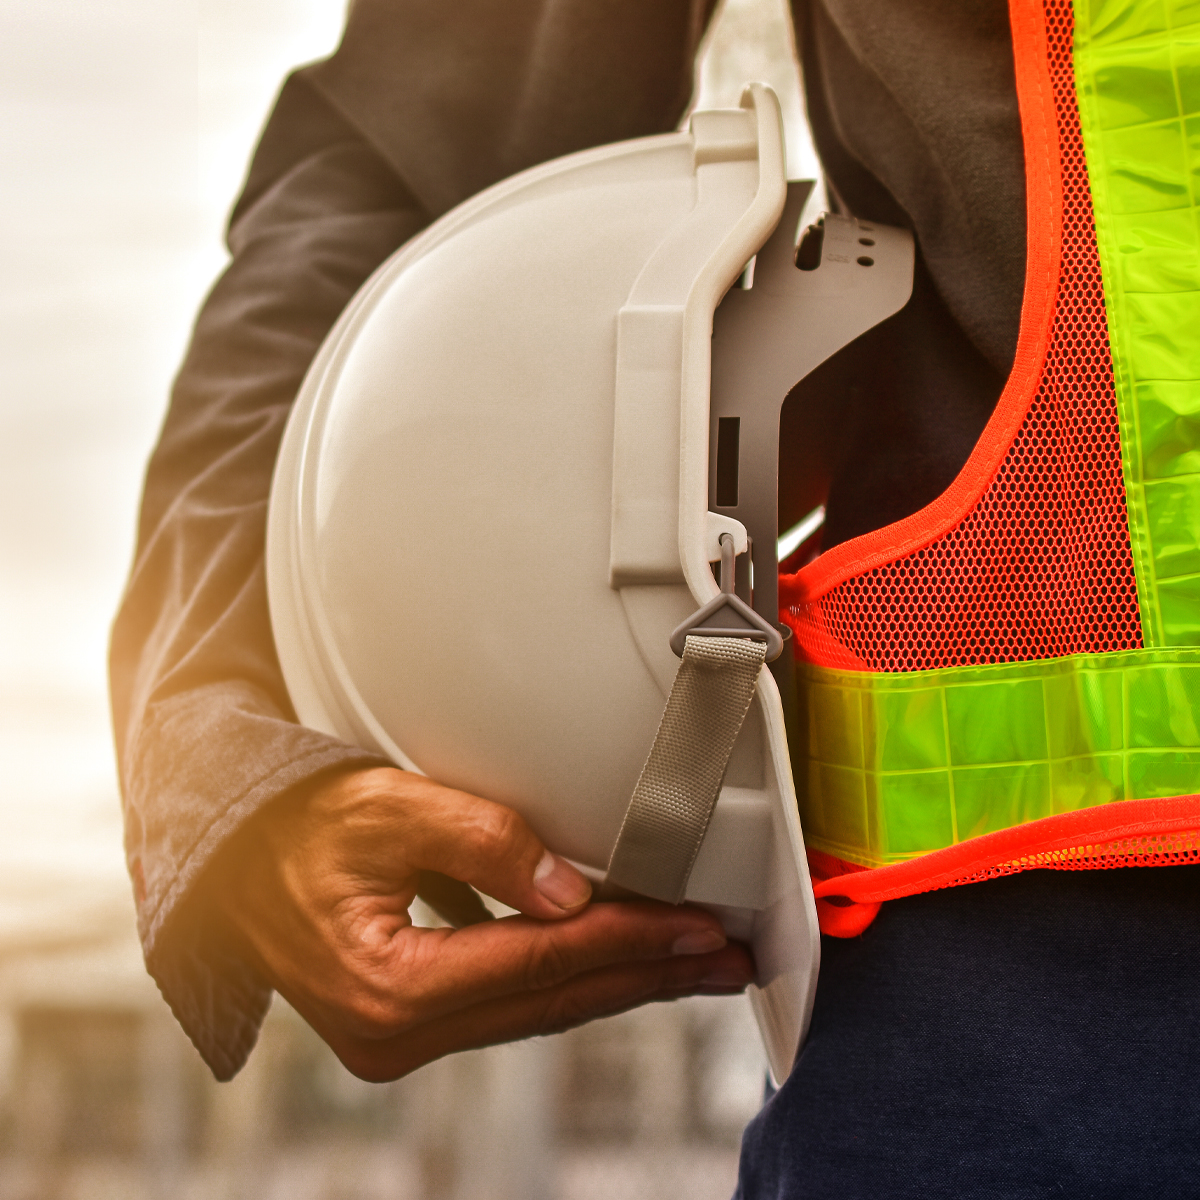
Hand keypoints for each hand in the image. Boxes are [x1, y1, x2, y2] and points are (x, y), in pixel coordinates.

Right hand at [209, 766, 753, 1079]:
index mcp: (392, 986)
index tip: (701, 930)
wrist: (225, 856)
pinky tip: (617, 964)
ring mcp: (399, 1037)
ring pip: (539, 1011)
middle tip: (727, 959)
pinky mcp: (405, 1022)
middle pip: (554, 1002)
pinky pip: (510, 1005)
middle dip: (649, 975)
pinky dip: (570, 980)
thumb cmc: (295, 824)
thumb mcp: (389, 808)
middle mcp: (397, 1032)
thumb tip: (574, 892)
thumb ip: (484, 844)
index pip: (545, 962)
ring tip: (694, 966)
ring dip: (621, 983)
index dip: (633, 942)